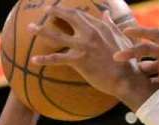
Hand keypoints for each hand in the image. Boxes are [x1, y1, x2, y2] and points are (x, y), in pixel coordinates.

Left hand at [27, 6, 154, 109]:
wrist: (128, 80)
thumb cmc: (128, 62)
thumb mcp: (122, 39)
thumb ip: (112, 25)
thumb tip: (106, 13)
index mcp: (101, 27)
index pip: (81, 14)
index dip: (69, 11)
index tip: (61, 10)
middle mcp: (91, 33)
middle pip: (69, 17)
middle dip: (55, 11)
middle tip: (44, 10)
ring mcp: (84, 46)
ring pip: (57, 36)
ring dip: (41, 30)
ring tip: (30, 27)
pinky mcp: (80, 61)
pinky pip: (58, 59)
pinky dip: (45, 60)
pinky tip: (34, 60)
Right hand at [114, 26, 158, 108]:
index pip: (155, 35)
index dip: (140, 32)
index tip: (126, 31)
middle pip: (145, 51)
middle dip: (131, 53)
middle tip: (117, 57)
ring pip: (146, 67)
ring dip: (134, 69)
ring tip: (121, 73)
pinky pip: (151, 82)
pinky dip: (142, 84)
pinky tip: (132, 87)